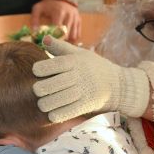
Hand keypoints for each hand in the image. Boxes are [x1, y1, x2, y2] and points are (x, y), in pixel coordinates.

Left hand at [31, 0, 80, 41]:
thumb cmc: (47, 4)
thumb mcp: (38, 8)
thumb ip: (34, 19)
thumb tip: (34, 32)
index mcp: (59, 13)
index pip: (58, 29)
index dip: (53, 38)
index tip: (48, 43)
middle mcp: (69, 16)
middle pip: (67, 34)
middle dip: (60, 42)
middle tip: (53, 47)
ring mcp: (75, 18)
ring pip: (73, 36)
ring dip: (67, 42)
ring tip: (59, 45)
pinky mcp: (79, 21)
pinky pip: (78, 34)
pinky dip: (72, 40)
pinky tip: (65, 42)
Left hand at [32, 36, 149, 122]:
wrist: (117, 85)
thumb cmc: (93, 67)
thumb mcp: (80, 53)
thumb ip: (60, 47)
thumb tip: (44, 38)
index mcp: (74, 62)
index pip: (52, 65)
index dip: (40, 69)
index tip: (36, 71)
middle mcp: (77, 76)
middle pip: (51, 85)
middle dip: (40, 89)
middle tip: (37, 90)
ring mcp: (82, 92)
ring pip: (56, 100)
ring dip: (45, 104)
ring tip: (42, 104)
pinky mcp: (86, 105)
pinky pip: (66, 112)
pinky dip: (56, 114)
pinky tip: (52, 113)